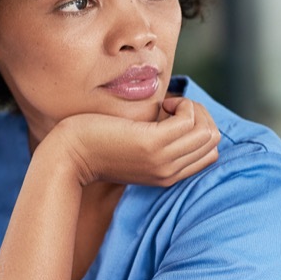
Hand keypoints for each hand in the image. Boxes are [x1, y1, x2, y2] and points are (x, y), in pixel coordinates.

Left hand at [50, 96, 219, 186]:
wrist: (67, 157)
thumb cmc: (95, 144)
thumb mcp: (133, 148)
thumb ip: (156, 142)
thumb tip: (175, 114)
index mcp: (167, 175)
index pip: (210, 153)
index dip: (198, 128)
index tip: (171, 118)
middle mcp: (170, 171)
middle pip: (213, 140)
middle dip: (199, 115)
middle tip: (170, 109)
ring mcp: (163, 160)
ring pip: (208, 131)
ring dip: (192, 109)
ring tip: (166, 106)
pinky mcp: (152, 144)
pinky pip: (191, 120)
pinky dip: (182, 105)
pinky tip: (162, 105)